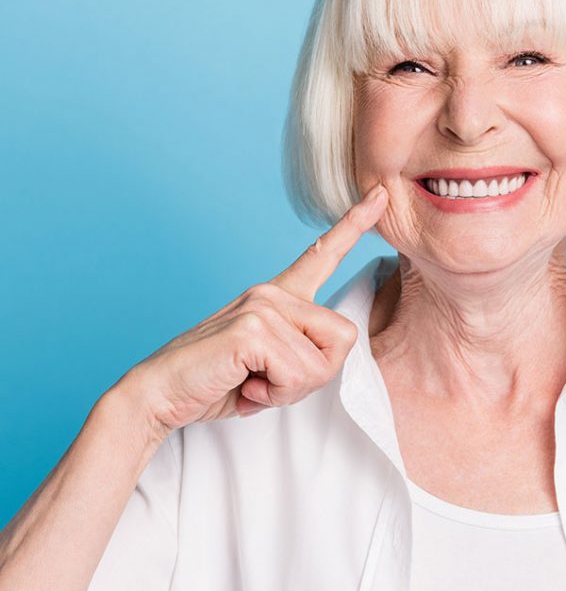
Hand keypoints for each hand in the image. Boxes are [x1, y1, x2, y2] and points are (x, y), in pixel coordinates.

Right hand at [121, 185, 388, 434]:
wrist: (159, 395)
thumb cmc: (216, 382)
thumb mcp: (272, 367)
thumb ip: (303, 353)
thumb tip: (330, 355)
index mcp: (277, 296)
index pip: (322, 254)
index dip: (355, 225)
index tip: (381, 195)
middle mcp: (272, 293)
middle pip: (344, 338)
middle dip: (314, 376)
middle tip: (269, 383)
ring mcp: (262, 305)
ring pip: (322, 362)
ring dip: (290, 390)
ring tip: (251, 383)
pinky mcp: (252, 328)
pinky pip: (298, 373)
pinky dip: (274, 394)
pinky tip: (244, 387)